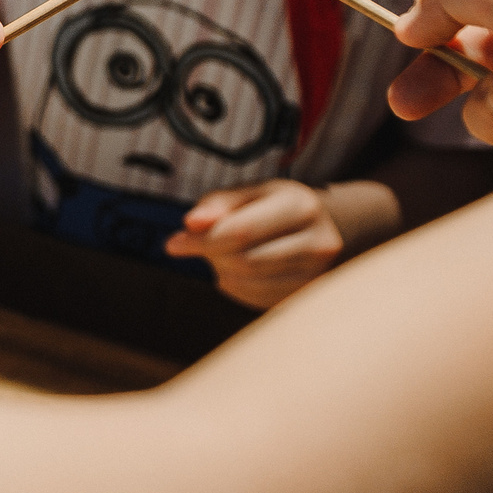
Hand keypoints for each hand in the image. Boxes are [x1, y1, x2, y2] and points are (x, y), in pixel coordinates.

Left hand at [165, 180, 343, 307]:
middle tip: (201, 245)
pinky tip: (239, 271)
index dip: (201, 240)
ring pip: (248, 284)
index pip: (242, 231)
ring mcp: (317, 276)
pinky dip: (235, 287)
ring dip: (222, 271)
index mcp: (302, 206)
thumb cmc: (272, 207)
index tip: (173, 244)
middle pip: (244, 261)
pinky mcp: (306, 298)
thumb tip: (191, 223)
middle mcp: (318, 243)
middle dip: (212, 254)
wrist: (315, 231)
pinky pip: (255, 300)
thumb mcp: (249, 192)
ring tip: (224, 254)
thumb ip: (218, 204)